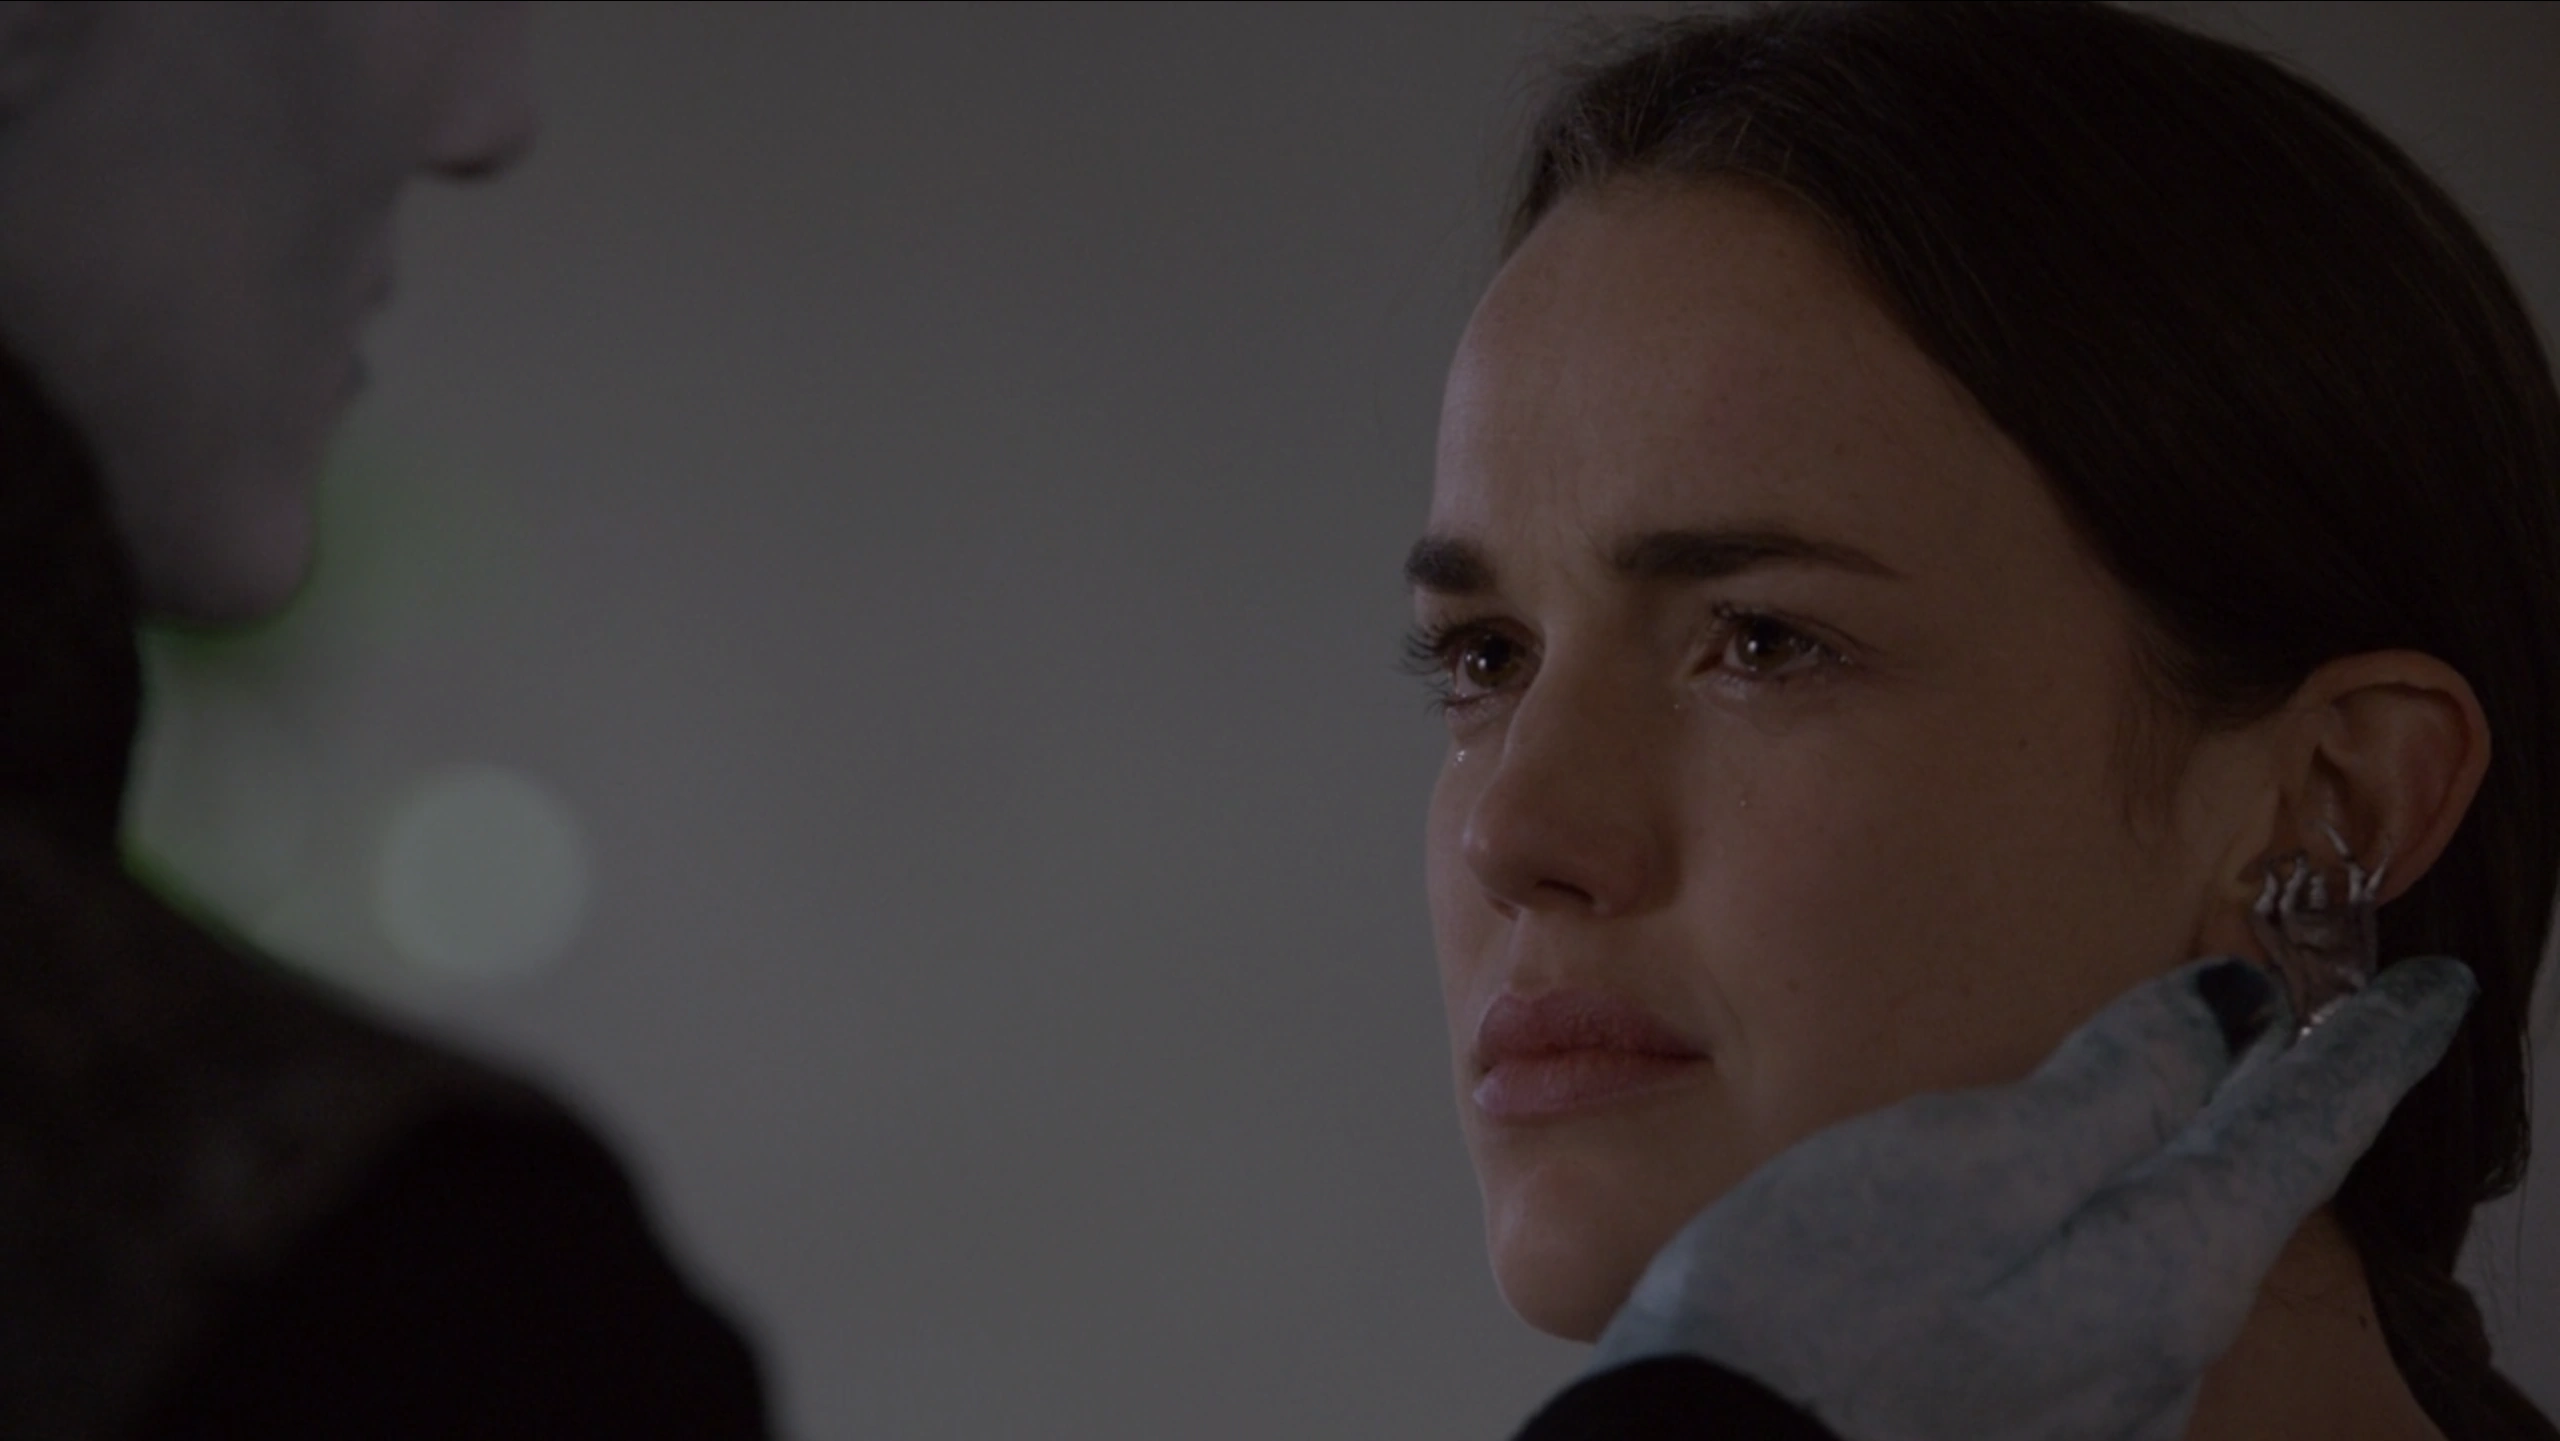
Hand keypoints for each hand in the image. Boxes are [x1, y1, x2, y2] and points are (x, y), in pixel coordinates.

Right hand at [1586, 954, 2476, 1440]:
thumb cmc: (1820, 1315)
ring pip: (2174, 1245)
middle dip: (2288, 1102)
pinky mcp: (2017, 1412)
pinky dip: (2120, 1216)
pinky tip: (2071, 1197)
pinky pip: (2103, 1291)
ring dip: (2198, 1158)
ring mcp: (2088, 1395)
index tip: (2433, 991)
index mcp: (2160, 1270)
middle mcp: (2153, 1350)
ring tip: (2201, 1089)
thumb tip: (2225, 1014)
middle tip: (2325, 1023)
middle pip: (2248, 1195)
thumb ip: (2110, 1089)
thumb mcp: (1971, 1164)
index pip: (2300, 1135)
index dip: (2370, 1050)